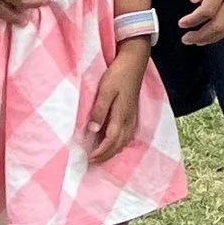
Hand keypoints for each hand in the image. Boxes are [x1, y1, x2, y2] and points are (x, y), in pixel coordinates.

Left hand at [87, 43, 147, 161]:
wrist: (135, 61)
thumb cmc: (118, 73)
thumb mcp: (106, 90)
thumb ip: (99, 110)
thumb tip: (92, 130)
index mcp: (121, 116)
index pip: (110, 142)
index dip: (99, 153)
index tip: (88, 160)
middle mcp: (129, 120)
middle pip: (117, 146)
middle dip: (105, 156)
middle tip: (91, 163)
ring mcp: (132, 117)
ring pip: (123, 142)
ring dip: (112, 151)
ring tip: (100, 157)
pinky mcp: (133, 112)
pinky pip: (127, 135)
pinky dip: (119, 143)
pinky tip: (113, 142)